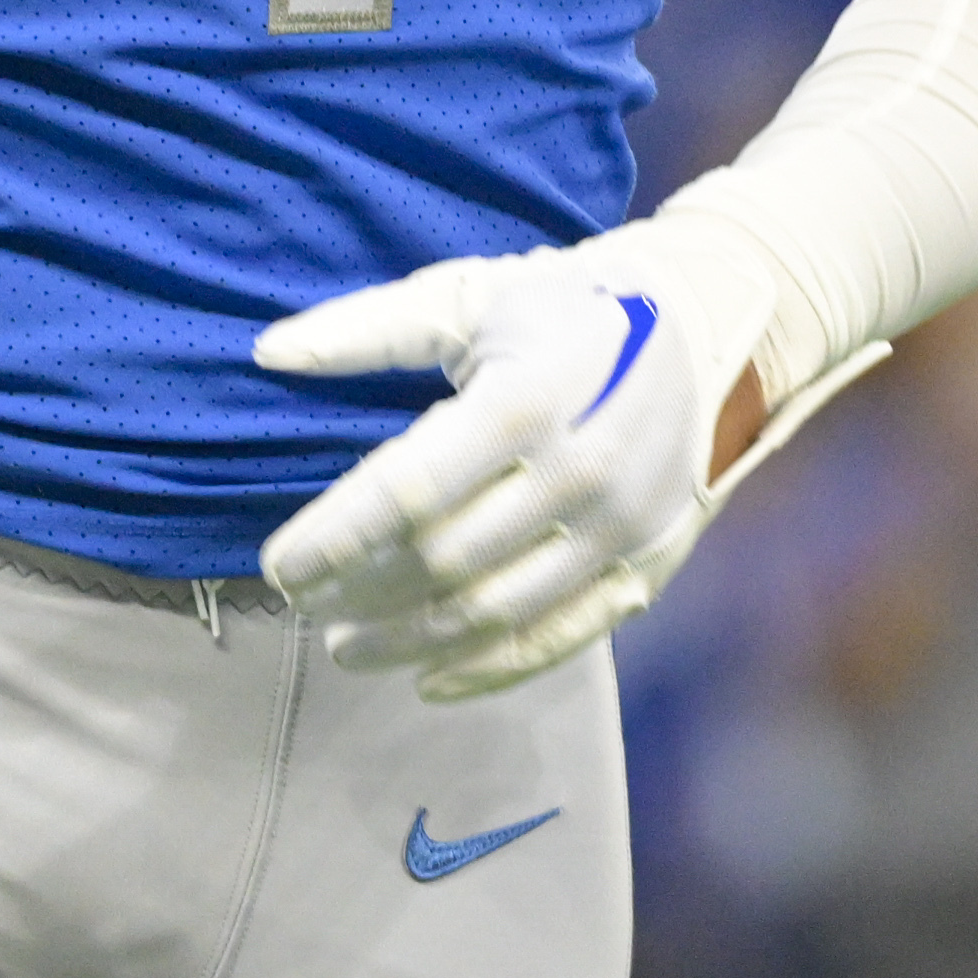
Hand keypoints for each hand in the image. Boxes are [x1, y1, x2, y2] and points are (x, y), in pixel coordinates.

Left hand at [259, 229, 869, 700]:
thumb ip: (369, 329)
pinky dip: (490, 669)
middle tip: (298, 604)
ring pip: (493, 612)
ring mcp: (621, 527)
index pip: (408, 490)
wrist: (709, 326)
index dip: (334, 537)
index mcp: (528, 398)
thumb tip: (267, 351)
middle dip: (357, 593)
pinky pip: (561, 639)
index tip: (278, 564)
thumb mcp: (470, 297)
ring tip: (344, 648)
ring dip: (407, 642)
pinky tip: (429, 680)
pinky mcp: (649, 565)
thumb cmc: (566, 307)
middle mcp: (580, 472)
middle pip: (443, 561)